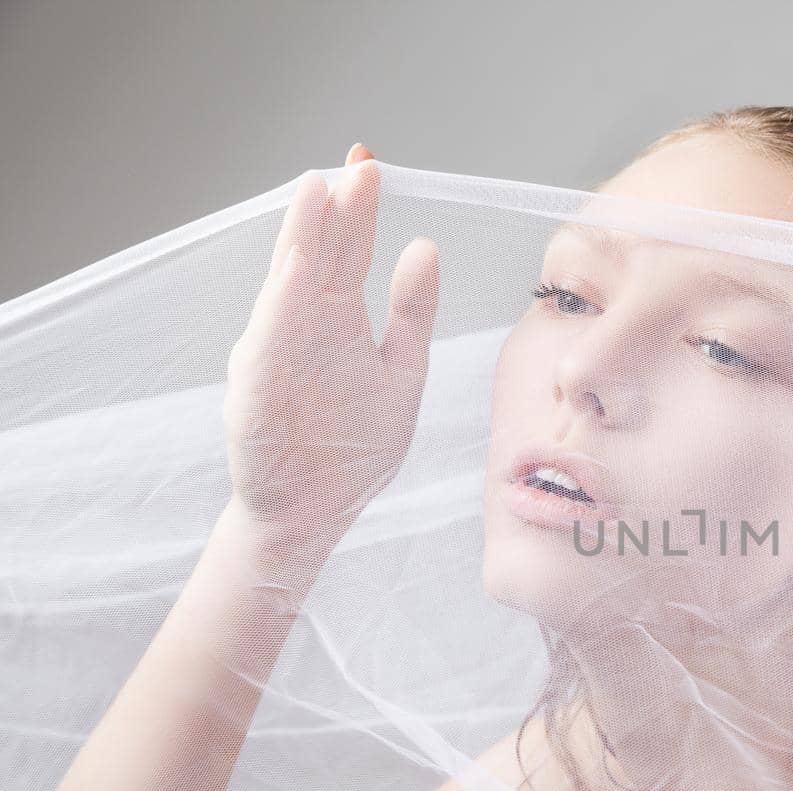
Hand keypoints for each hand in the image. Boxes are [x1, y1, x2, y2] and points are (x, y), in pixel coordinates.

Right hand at [224, 142, 438, 557]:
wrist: (307, 514)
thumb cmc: (351, 447)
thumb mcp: (401, 371)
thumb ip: (412, 313)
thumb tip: (425, 247)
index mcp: (338, 321)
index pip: (348, 252)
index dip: (359, 211)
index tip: (371, 167)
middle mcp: (305, 329)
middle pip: (319, 256)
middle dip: (335, 211)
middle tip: (356, 166)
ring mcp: (280, 355)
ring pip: (290, 285)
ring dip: (303, 240)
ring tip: (319, 193)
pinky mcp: (259, 390)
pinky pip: (271, 341)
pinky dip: (282, 304)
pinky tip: (297, 268)